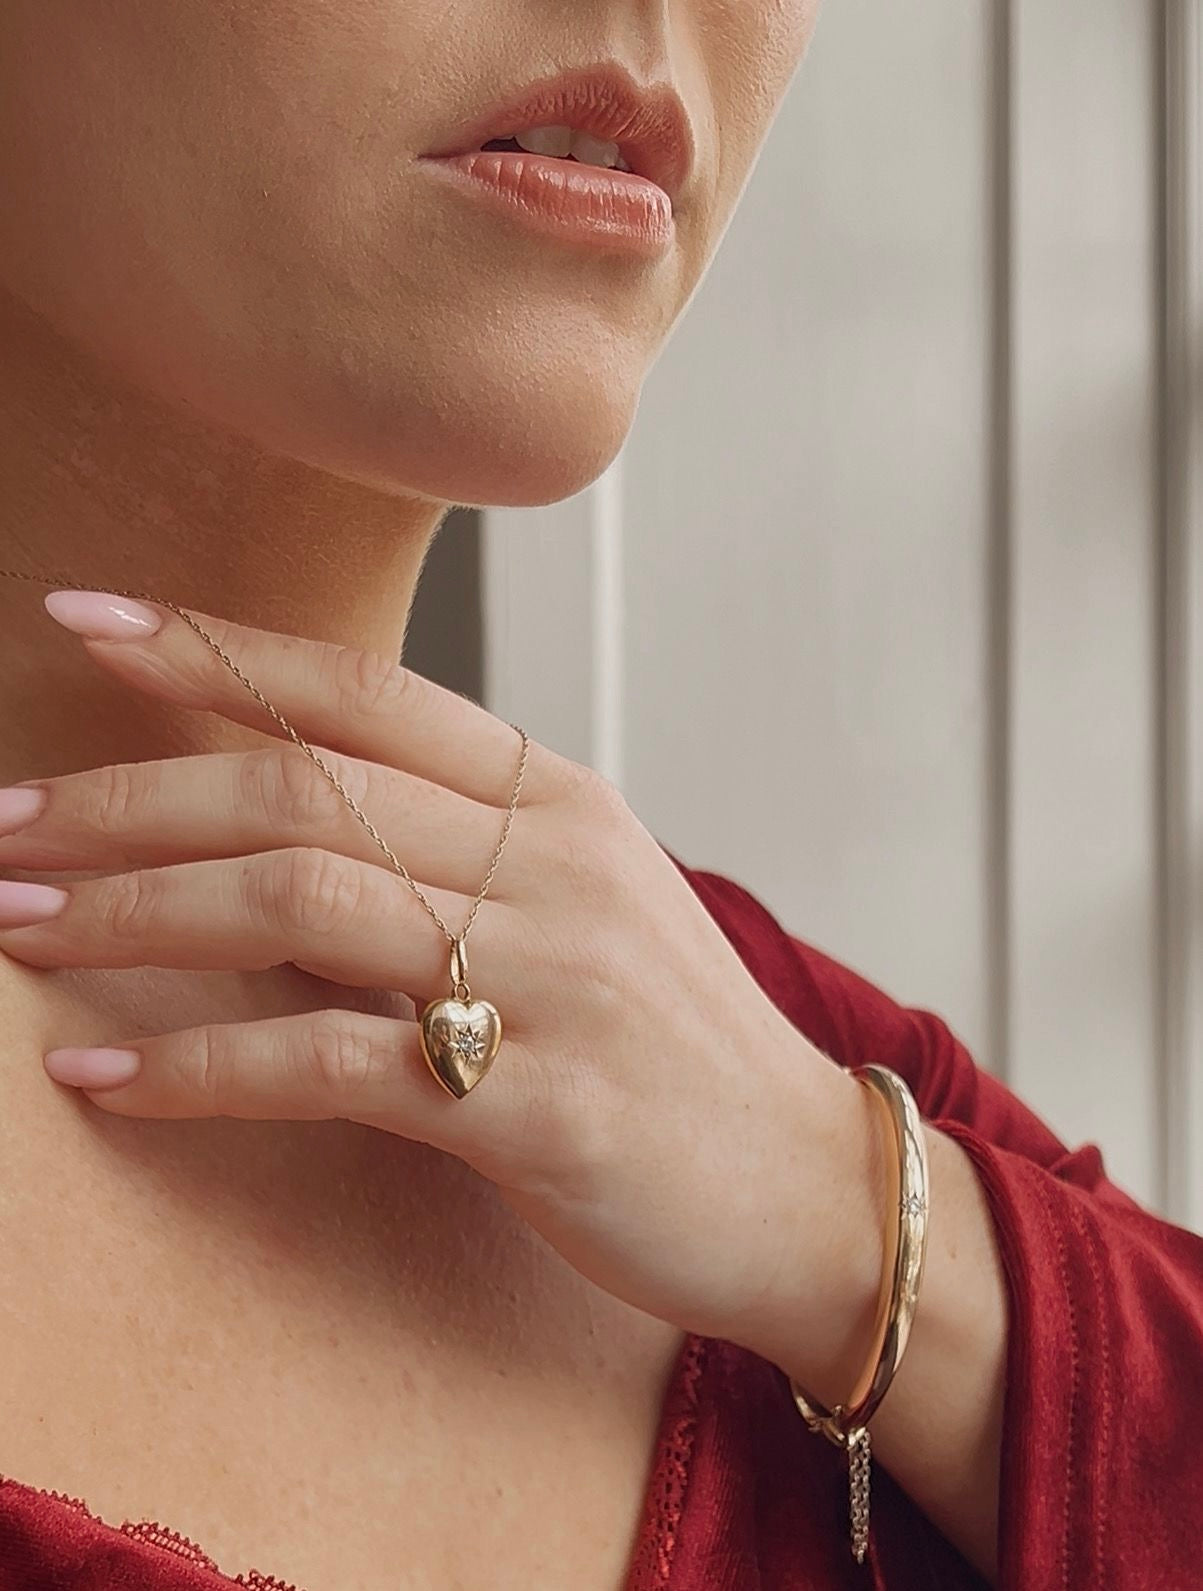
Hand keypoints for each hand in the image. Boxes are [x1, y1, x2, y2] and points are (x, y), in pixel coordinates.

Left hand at [0, 593, 869, 1371]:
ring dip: (139, 912)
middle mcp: (554, 864)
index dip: (220, 648)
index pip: (367, 691)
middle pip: (307, 786)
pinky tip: (104, 1081)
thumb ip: (447, 861)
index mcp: (561, 802)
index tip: (87, 620)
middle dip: (132, 795)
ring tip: (17, 924)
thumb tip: (273, 836)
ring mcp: (551, 975)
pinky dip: (201, 1066)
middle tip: (4, 821)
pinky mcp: (538, 1102)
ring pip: (304, 898)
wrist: (809, 1185)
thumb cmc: (674, 1047)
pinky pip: (333, 1062)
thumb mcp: (579, 914)